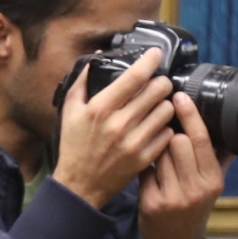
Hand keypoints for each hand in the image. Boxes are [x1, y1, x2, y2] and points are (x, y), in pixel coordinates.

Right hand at [51, 49, 173, 207]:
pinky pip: (167, 134)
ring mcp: (134, 142)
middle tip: (159, 85)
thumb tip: (96, 57)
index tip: (156, 53)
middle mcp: (119, 123)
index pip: (134, 77)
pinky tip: (156, 127)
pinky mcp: (144, 158)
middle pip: (158, 90)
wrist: (79, 185)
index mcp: (100, 108)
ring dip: (165, 104)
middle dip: (162, 83)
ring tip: (158, 106)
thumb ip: (82, 82)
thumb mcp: (70, 111)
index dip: (150, 61)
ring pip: (167, 110)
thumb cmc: (74, 145)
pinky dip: (165, 128)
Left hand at [137, 91, 231, 238]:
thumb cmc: (192, 210)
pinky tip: (147, 171)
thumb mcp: (212, 187)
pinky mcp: (151, 203)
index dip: (189, 115)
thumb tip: (232, 129)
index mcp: (213, 180)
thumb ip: (221, 159)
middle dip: (169, 132)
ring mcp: (173, 197)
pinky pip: (145, 169)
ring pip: (159, 153)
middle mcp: (195, 188)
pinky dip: (145, 166)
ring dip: (155, 146)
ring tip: (156, 151)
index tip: (179, 96)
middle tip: (164, 130)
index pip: (201, 140)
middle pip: (177, 142)